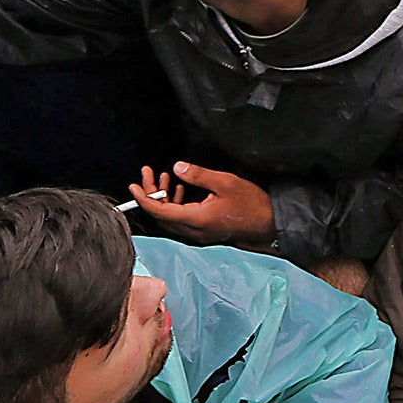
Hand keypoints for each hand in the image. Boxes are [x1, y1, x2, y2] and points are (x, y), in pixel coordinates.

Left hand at [130, 163, 275, 245]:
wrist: (268, 223)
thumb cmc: (251, 203)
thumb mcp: (225, 183)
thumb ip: (198, 176)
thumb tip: (177, 168)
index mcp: (196, 219)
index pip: (160, 211)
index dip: (144, 198)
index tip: (134, 186)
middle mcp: (193, 231)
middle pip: (161, 215)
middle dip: (151, 194)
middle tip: (147, 174)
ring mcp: (198, 234)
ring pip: (170, 218)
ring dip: (163, 199)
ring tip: (163, 178)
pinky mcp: (203, 232)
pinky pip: (180, 220)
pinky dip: (174, 205)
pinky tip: (178, 189)